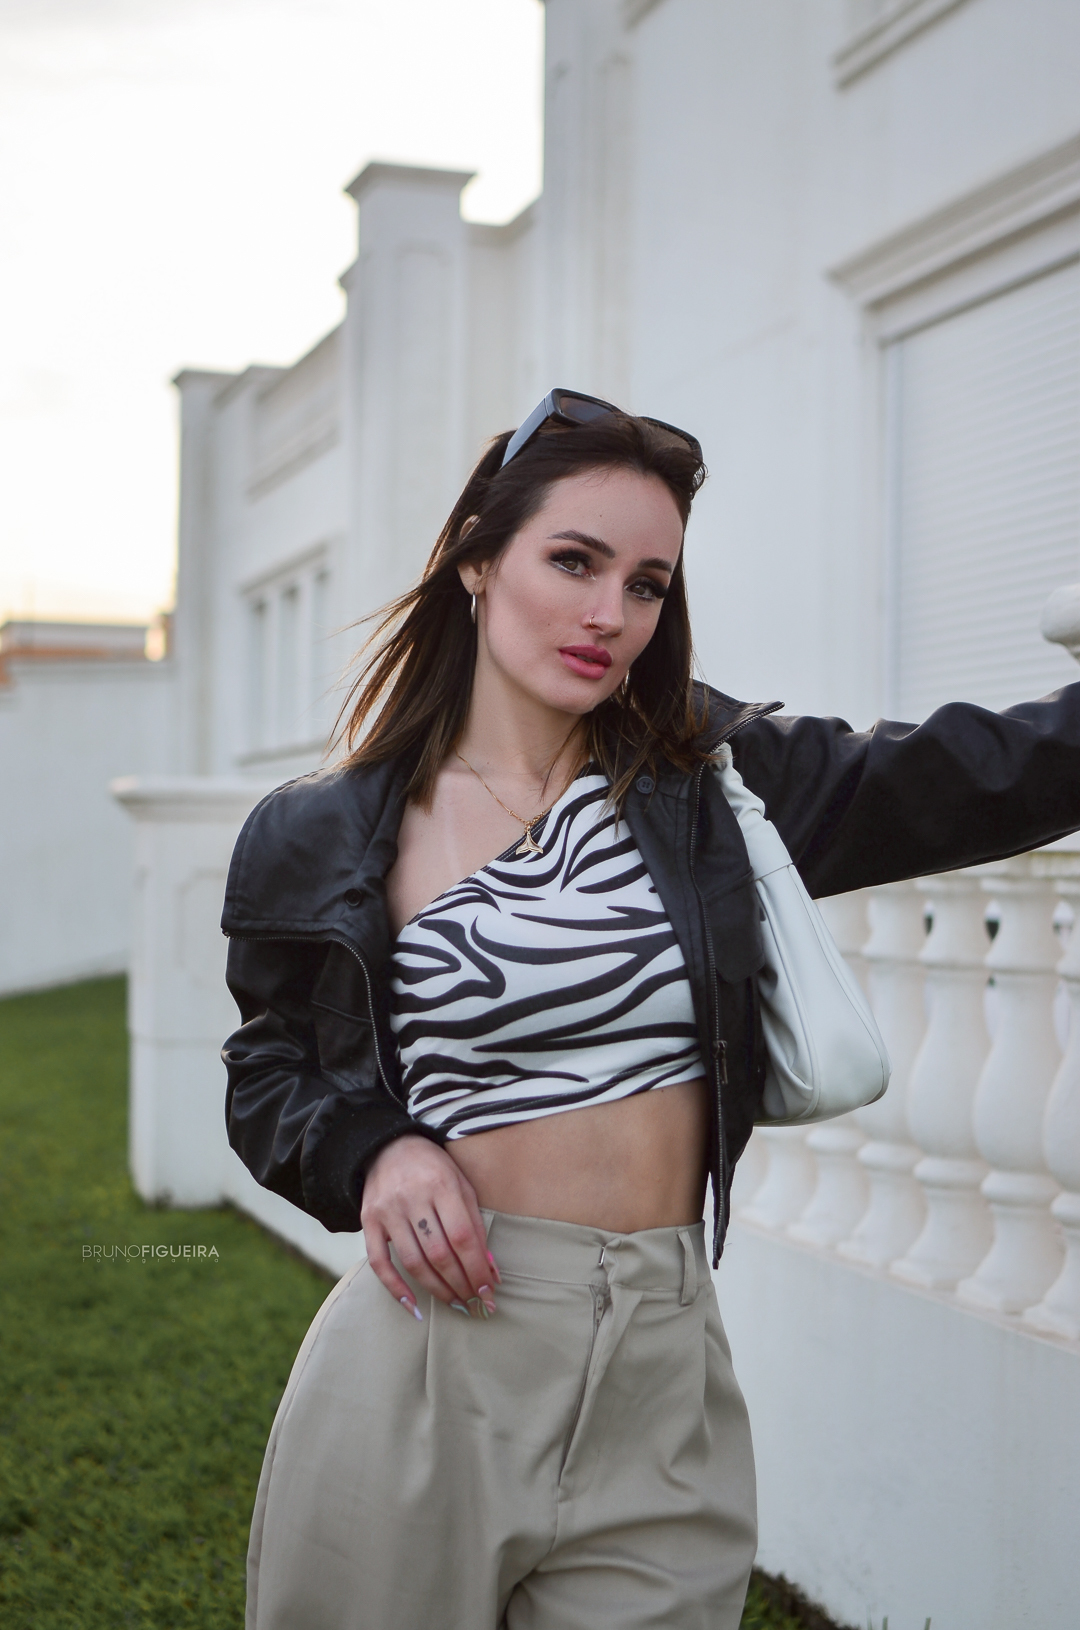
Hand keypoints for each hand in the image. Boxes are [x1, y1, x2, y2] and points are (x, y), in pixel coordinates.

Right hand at [360, 1135, 499, 1319]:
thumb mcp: (461, 1185)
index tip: (489, 1291)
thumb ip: (475, 1224)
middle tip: (475, 1303)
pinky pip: (379, 1261)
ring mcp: (388, 1210)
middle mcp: (413, 1198)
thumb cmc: (434, 1167)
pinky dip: (395, 1288)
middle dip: (461, 1284)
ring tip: (455, 1303)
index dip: (477, 1268)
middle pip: (439, 1253)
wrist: (388, 1146)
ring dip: (437, 1289)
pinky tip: (414, 1306)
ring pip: (413, 1262)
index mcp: (442, 1185)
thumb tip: (490, 1269)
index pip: (463, 1237)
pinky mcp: (369, 1221)